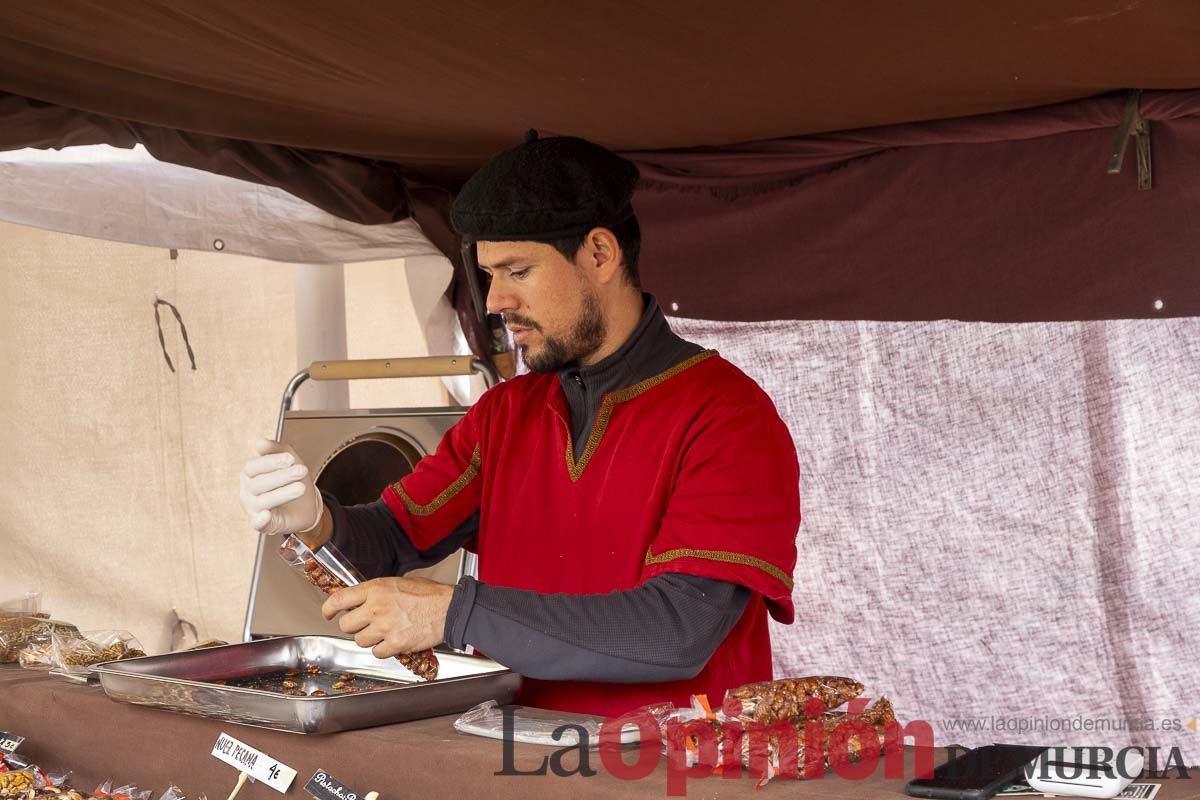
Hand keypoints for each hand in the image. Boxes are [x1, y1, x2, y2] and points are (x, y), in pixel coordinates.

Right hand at [239, 438, 322, 536]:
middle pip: (258, 483)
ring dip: (283, 493)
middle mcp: (247, 491)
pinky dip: (260, 520)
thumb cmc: (293, 480)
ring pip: (262, 501)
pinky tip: (267, 514)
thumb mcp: (289, 460)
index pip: (253, 467)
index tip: (291, 459)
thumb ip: (277, 449)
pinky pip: (257, 524)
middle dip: (282, 476)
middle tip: (302, 471)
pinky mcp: (263, 524)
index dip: (271, 462)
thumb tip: (260, 443)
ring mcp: (253, 508)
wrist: (306, 504)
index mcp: (250, 474)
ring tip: (301, 488)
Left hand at [322, 577, 453, 657]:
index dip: (328, 609)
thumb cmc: (429, 594)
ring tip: (383, 631)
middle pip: (346, 625)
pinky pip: (377, 652)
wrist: (449, 609)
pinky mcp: (395, 644)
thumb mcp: (398, 582)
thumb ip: (376, 592)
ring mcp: (385, 627)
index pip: (339, 599)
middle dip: (353, 626)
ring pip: (360, 641)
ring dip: (369, 638)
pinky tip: (393, 640)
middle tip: (364, 624)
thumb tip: (360, 599)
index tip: (327, 613)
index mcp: (376, 589)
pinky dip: (383, 649)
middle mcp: (376, 608)